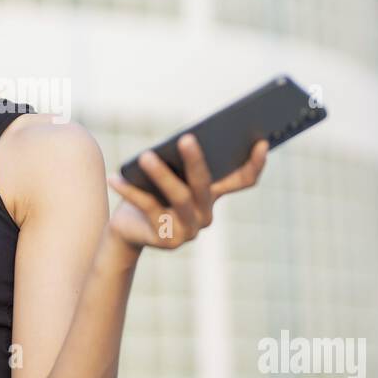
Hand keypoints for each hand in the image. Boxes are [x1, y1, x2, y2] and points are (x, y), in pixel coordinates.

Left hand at [106, 135, 268, 250]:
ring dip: (161, 176)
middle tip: (186, 138)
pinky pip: (149, 209)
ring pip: (178, 198)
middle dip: (195, 161)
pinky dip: (130, 191)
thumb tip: (183, 139)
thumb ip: (178, 162)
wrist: (127, 230)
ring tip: (146, 156)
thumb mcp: (166, 174)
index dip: (255, 164)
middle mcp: (206, 214)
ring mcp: (189, 229)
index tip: (261, 142)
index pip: (243, 180)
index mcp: (213, 195)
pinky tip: (116, 177)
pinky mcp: (167, 239)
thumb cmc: (149, 192)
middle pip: (205, 185)